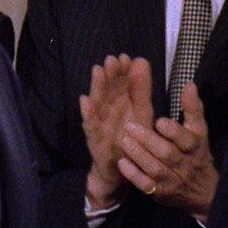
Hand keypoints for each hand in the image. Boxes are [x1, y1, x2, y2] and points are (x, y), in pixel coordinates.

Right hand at [79, 55, 151, 208]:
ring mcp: (100, 123)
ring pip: (98, 102)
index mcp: (121, 102)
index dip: (123, 70)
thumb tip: (141, 60)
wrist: (121, 170)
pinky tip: (85, 101)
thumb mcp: (141, 112)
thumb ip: (142, 89)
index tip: (126, 57)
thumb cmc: (132, 138)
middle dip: (110, 74)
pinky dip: (87, 113)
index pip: (121, 82)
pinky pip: (90, 125)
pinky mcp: (94, 138)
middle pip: (108, 89)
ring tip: (98, 71)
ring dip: (97, 87)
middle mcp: (108, 110)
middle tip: (112, 59)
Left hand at [118, 83, 217, 218]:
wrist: (203, 192)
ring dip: (138, 155)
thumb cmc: (196, 154)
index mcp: (195, 147)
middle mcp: (185, 165)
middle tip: (129, 126)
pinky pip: (146, 186)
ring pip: (155, 169)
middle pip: (167, 154)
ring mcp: (172, 180)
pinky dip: (134, 175)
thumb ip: (192, 108)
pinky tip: (122, 163)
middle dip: (148, 140)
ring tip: (124, 141)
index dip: (173, 132)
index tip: (159, 121)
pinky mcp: (160, 193)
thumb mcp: (199, 131)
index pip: (186, 140)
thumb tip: (189, 85)